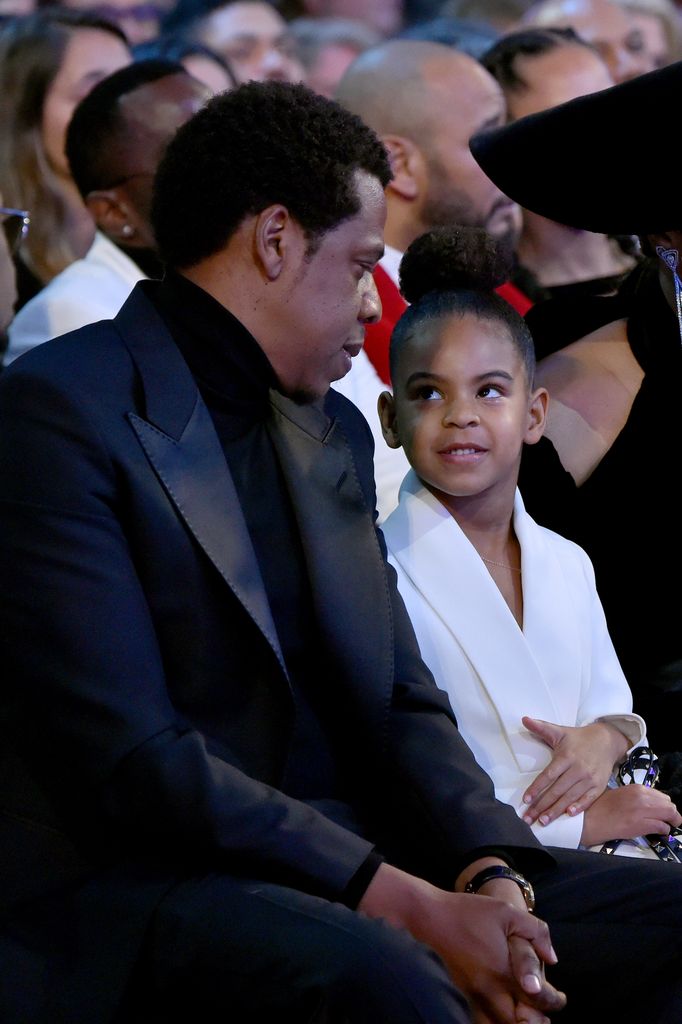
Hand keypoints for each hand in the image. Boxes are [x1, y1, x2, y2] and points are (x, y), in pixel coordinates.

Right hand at [359, 864, 565, 1023]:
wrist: (428, 917)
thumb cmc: (468, 912)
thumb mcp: (507, 912)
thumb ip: (536, 932)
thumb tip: (552, 958)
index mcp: (503, 971)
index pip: (537, 999)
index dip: (554, 1001)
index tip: (560, 997)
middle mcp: (488, 990)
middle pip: (518, 1022)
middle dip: (536, 1020)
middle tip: (544, 1013)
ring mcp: (472, 995)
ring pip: (499, 1023)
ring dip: (516, 1020)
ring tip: (527, 1014)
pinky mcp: (461, 994)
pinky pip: (482, 1017)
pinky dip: (497, 1018)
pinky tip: (504, 1008)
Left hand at [521, 718, 628, 826]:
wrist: (607, 740)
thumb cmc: (578, 738)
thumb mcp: (560, 731)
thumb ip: (541, 727)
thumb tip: (524, 719)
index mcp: (566, 756)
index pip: (548, 775)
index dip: (536, 788)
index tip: (526, 800)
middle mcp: (578, 769)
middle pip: (557, 790)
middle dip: (541, 805)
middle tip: (529, 818)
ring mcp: (590, 778)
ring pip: (570, 797)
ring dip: (556, 811)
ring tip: (543, 821)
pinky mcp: (599, 786)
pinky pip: (588, 799)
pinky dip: (579, 807)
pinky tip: (568, 814)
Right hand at [580, 784, 681, 845]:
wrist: (588, 819)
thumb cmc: (600, 808)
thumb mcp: (620, 795)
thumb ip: (637, 798)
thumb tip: (652, 806)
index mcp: (636, 788)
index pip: (662, 796)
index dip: (664, 806)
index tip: (661, 813)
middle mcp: (641, 796)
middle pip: (669, 804)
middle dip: (670, 813)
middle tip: (665, 821)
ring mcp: (642, 810)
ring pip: (670, 814)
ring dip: (670, 822)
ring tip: (663, 827)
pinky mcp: (641, 824)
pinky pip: (663, 827)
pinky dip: (663, 831)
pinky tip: (656, 832)